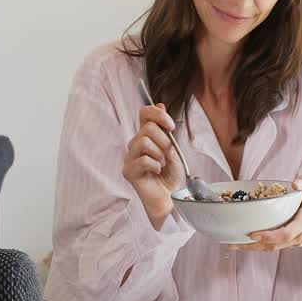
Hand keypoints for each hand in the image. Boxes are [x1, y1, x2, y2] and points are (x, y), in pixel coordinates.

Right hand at [121, 102, 184, 223]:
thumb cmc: (171, 175)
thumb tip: (160, 104)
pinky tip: (157, 172)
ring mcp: (130, 157)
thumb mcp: (173, 148)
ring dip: (160, 154)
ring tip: (162, 164)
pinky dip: (155, 166)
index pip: (144, 113)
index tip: (171, 126)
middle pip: (147, 128)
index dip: (158, 114)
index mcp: (146, 136)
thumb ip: (165, 129)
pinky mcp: (128, 171)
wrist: (171, 197)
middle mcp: (135, 144)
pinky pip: (143, 160)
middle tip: (168, 155)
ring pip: (144, 142)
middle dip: (164, 141)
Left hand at [236, 174, 301, 252]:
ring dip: (252, 248)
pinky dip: (257, 245)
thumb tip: (294, 184)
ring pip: (272, 248)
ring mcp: (295, 241)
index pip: (286, 233)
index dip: (269, 236)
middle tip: (233, 243)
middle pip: (275, 245)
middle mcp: (301, 235)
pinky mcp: (289, 242)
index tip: (252, 234)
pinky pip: (272, 246)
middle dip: (253, 246)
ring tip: (232, 244)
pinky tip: (242, 242)